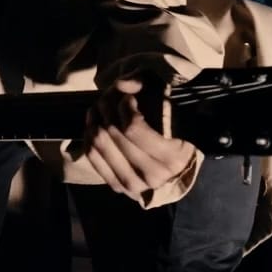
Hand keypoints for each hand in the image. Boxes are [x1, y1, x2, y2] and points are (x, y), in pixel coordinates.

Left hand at [78, 76, 194, 202]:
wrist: (183, 171)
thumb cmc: (181, 134)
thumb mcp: (174, 110)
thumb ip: (152, 92)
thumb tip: (121, 84)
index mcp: (172, 157)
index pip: (133, 128)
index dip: (124, 106)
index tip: (129, 97)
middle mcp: (152, 175)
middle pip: (112, 134)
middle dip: (106, 107)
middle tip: (110, 97)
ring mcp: (133, 184)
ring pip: (99, 144)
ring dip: (95, 120)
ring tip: (101, 108)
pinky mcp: (118, 187)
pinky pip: (92, 156)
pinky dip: (88, 136)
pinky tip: (95, 124)